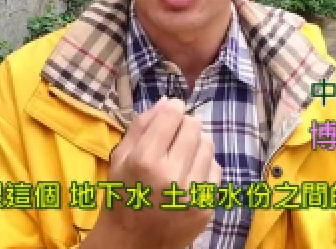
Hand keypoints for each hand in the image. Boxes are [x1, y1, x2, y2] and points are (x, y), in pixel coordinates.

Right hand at [82, 97, 221, 248]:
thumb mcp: (120, 159)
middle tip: (174, 137)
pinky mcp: (206, 206)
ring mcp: (192, 193)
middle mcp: (171, 175)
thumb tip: (169, 101)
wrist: (132, 244)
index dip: (173, 109)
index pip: (172, 115)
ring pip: (208, 144)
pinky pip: (216, 169)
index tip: (171, 114)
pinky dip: (204, 166)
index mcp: (145, 161)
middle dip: (184, 125)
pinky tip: (188, 175)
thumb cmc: (121, 197)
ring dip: (196, 144)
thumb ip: (142, 126)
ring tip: (181, 156)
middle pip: (194, 126)